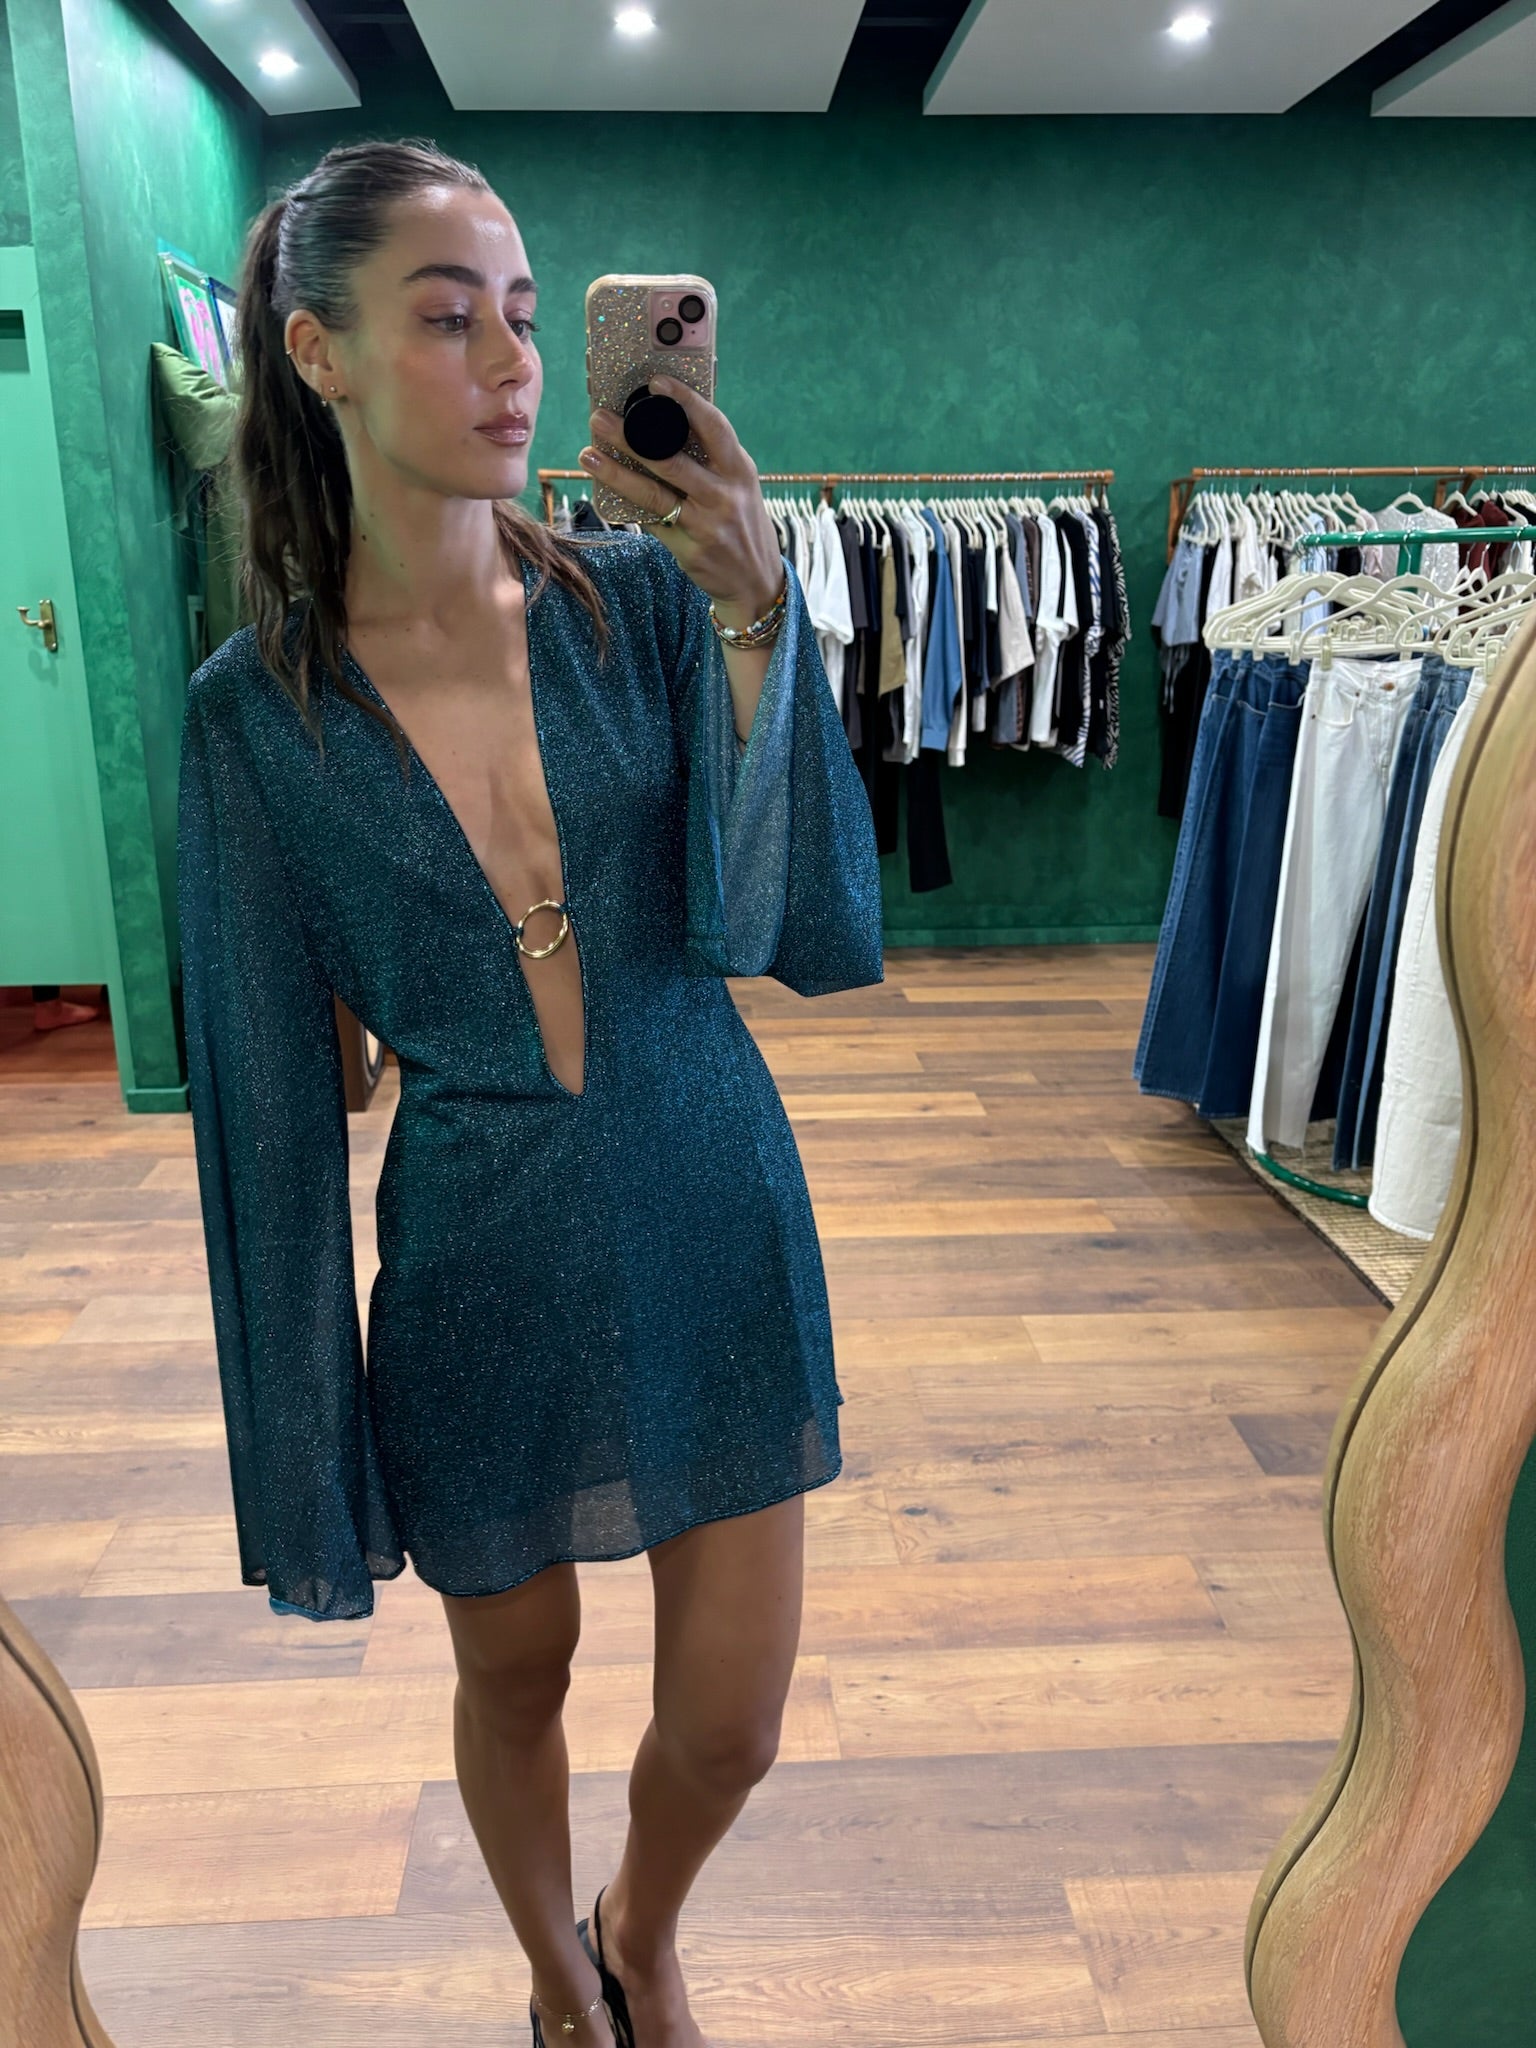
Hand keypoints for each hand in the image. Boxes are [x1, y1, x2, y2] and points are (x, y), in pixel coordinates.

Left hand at [579, 378, 783, 624]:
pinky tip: (604, 491)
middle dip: (631, 437)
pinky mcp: (690, 549)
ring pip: (653, 494)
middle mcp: (725, 495)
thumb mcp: (739, 486)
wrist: (756, 580)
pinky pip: (651, 522)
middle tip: (599, 418)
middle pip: (671, 459)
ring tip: (588, 455)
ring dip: (616, 472)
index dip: (685, 401)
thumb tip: (662, 428)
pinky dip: (626, 505)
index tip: (657, 382)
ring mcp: (707, 524)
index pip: (713, 427)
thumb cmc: (741, 522)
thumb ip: (712, 460)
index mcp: (740, 470)